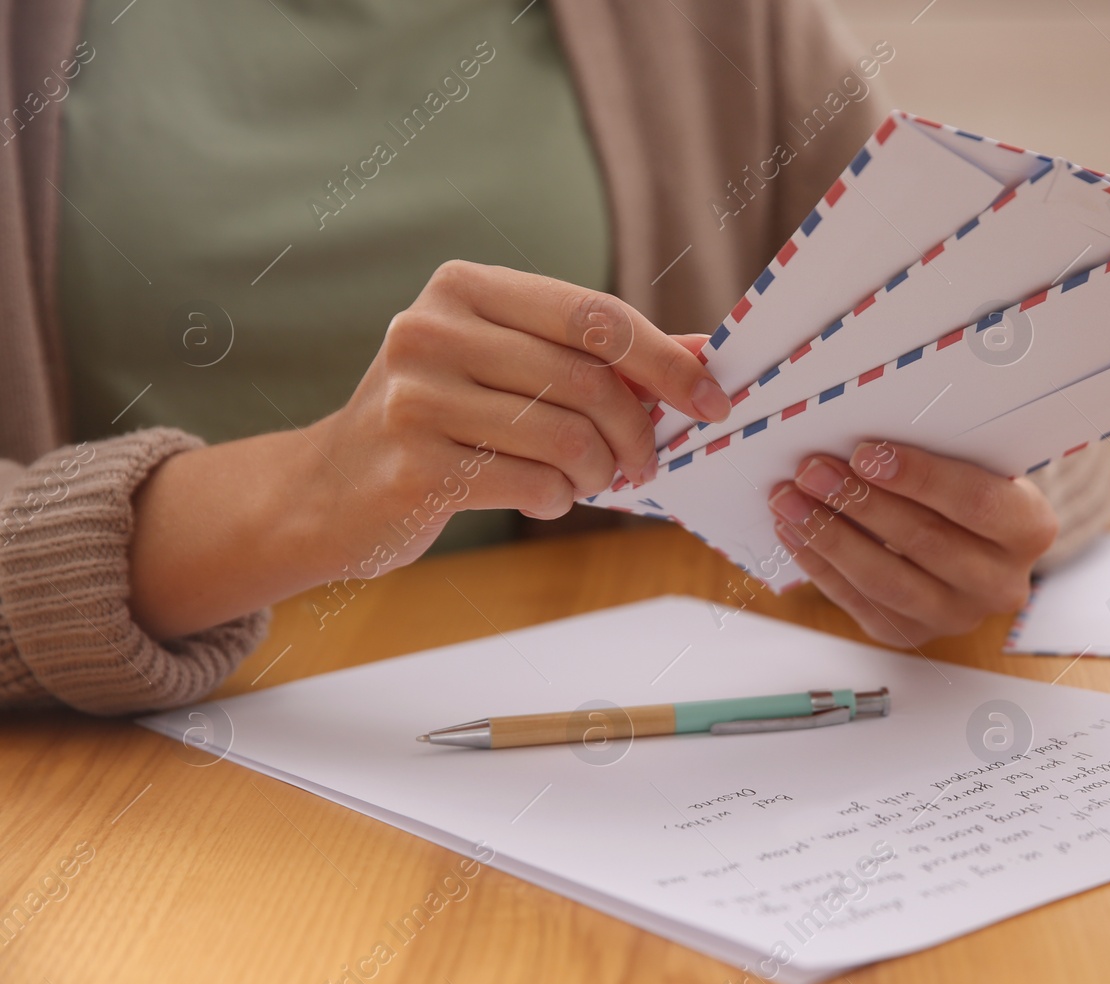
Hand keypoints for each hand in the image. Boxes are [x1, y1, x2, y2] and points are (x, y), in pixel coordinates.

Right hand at [306, 261, 729, 568]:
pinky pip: (532, 485)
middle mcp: (432, 330)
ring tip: (586, 482)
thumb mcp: (510, 365)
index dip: (664, 361)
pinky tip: (541, 498)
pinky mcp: (413, 465)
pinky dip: (557, 501)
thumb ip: (599, 356)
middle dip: (635, 431)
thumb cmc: (442, 420)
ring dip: (596, 473)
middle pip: (586, 380)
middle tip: (643, 462)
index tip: (711, 401)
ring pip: (565, 438)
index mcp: (464, 288)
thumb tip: (703, 353)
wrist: (330, 488)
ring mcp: (416, 397)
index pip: (594, 315)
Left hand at [766, 442, 1058, 645]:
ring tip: (788, 500)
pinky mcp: (912, 634)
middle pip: (924, 542)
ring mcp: (956, 616)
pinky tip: (791, 532)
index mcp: (1029, 528)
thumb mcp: (974, 463)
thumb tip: (862, 441)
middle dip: (859, 503)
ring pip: (887, 580)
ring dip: (829, 536)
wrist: (975, 542)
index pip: (976, 503)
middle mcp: (1001, 582)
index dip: (919, 478)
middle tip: (811, 470)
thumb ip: (939, 454)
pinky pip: (860, 602)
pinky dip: (820, 565)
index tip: (864, 454)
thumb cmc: (967, 486)